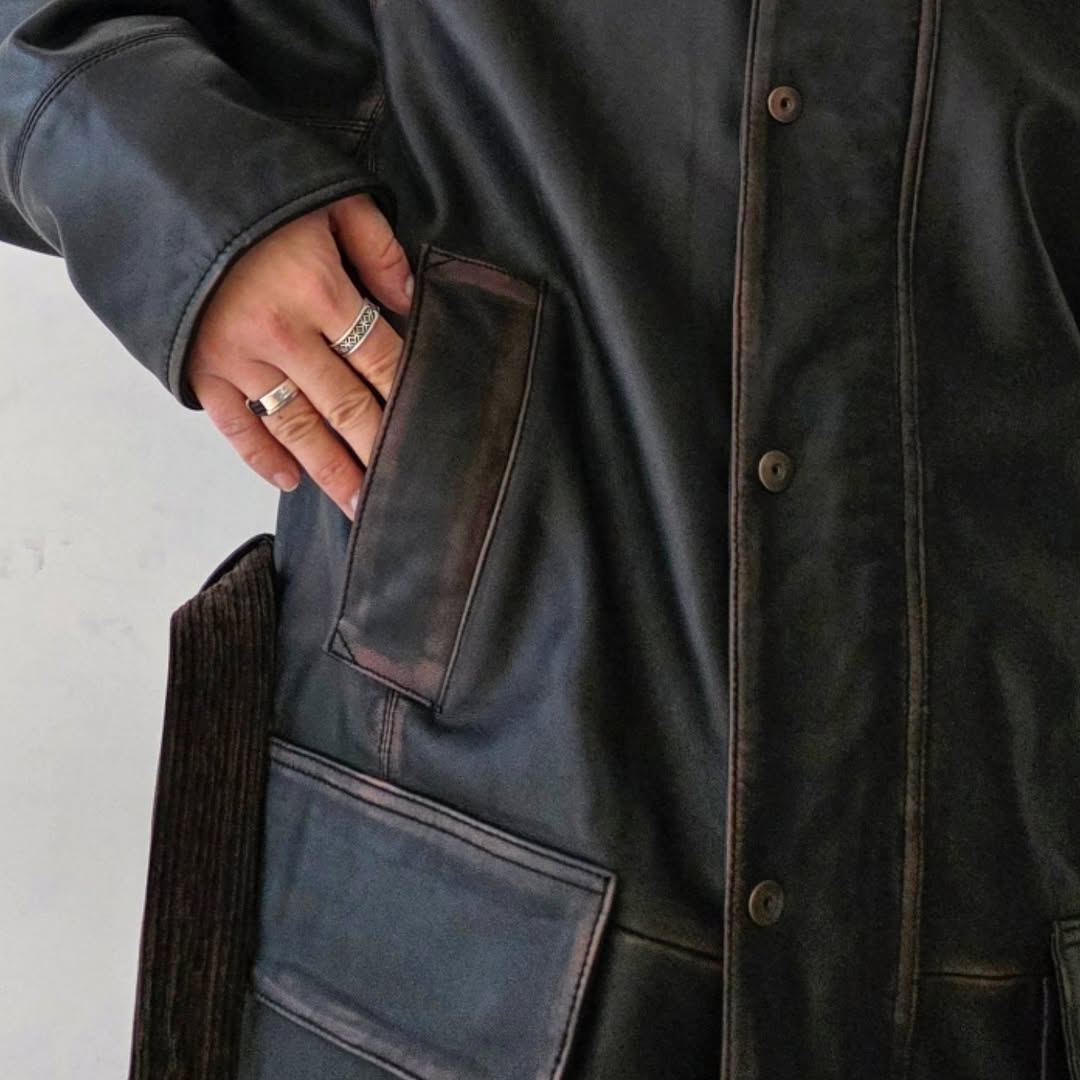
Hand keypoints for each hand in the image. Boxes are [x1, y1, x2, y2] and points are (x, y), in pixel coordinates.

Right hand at [186, 192, 412, 519]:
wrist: (148, 178)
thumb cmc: (249, 186)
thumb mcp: (326, 192)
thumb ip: (376, 246)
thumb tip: (409, 298)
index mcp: (319, 290)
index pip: (381, 360)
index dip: (409, 398)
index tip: (433, 433)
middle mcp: (282, 334)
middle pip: (345, 406)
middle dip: (379, 451)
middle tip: (408, 490)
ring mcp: (237, 356)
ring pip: (297, 427)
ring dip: (332, 470)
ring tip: (361, 506)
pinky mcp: (199, 367)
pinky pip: (235, 425)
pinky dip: (261, 456)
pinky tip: (290, 479)